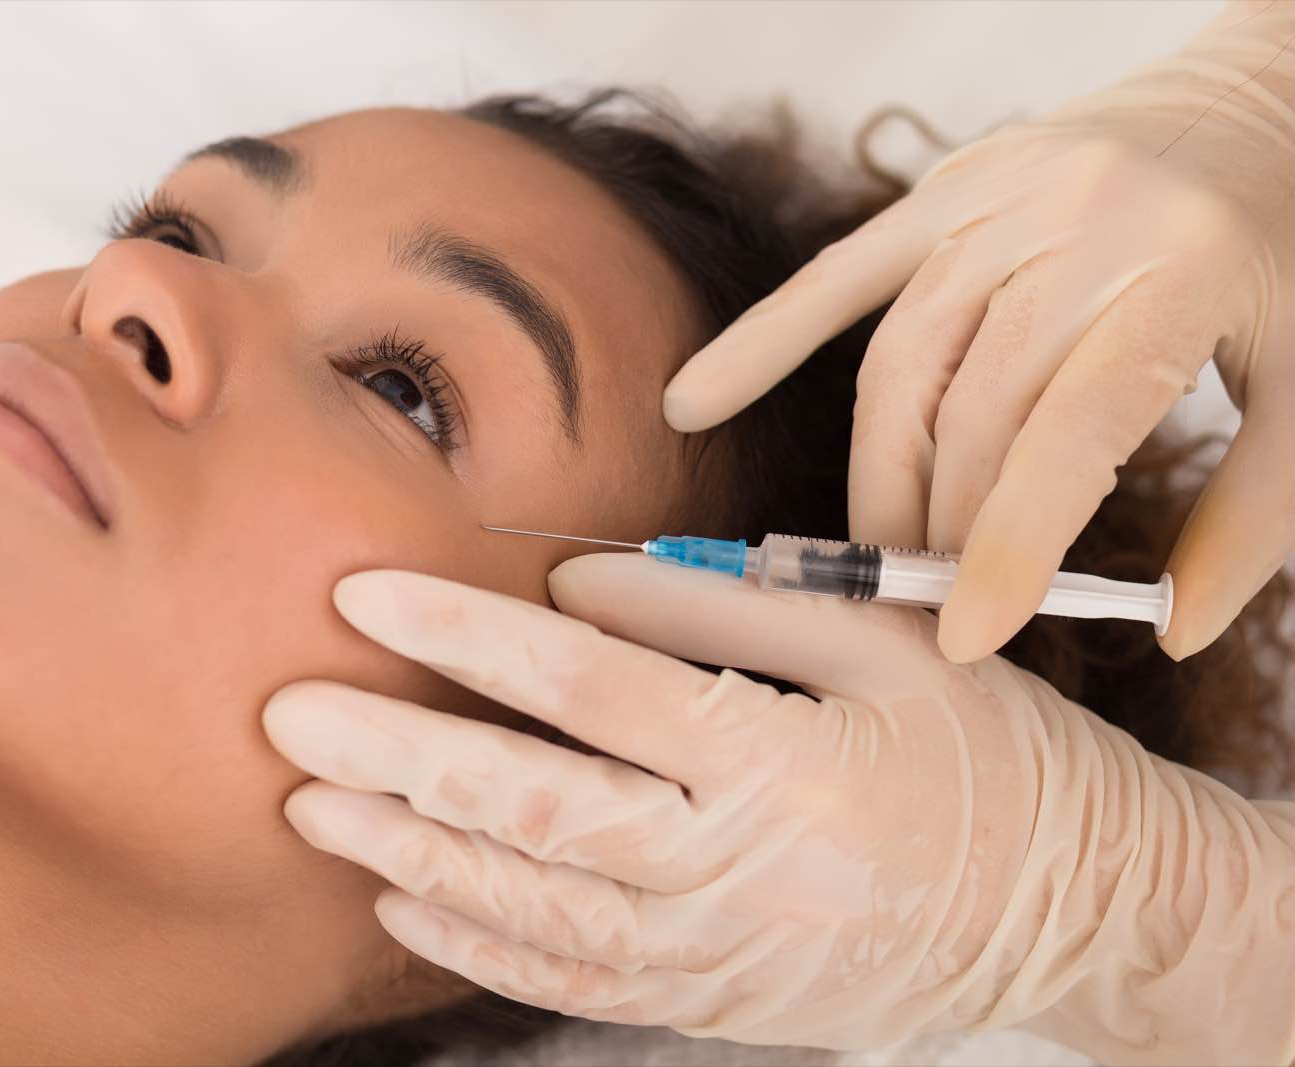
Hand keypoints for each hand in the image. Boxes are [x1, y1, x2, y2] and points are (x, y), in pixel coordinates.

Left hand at [264, 558, 1294, 1064]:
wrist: (1068, 913)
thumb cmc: (981, 758)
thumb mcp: (886, 649)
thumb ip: (727, 610)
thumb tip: (574, 590)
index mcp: (781, 759)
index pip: (588, 690)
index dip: (465, 639)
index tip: (368, 593)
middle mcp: (736, 868)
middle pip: (532, 809)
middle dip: (398, 755)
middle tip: (287, 712)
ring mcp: (716, 953)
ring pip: (531, 906)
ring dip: (409, 849)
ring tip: (314, 799)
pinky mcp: (711, 1002)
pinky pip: (569, 978)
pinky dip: (476, 938)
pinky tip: (401, 892)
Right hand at [662, 2, 1294, 662]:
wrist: (1263, 99)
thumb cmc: (1288, 262)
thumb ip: (1254, 521)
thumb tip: (1174, 630)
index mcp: (1183, 276)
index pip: (1070, 435)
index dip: (1010, 547)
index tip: (967, 640)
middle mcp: (1081, 224)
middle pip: (968, 410)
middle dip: (938, 527)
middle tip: (923, 608)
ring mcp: (1000, 197)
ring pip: (898, 363)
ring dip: (874, 475)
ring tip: (873, 555)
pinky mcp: (945, 186)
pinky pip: (836, 276)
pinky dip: (762, 341)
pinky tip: (697, 401)